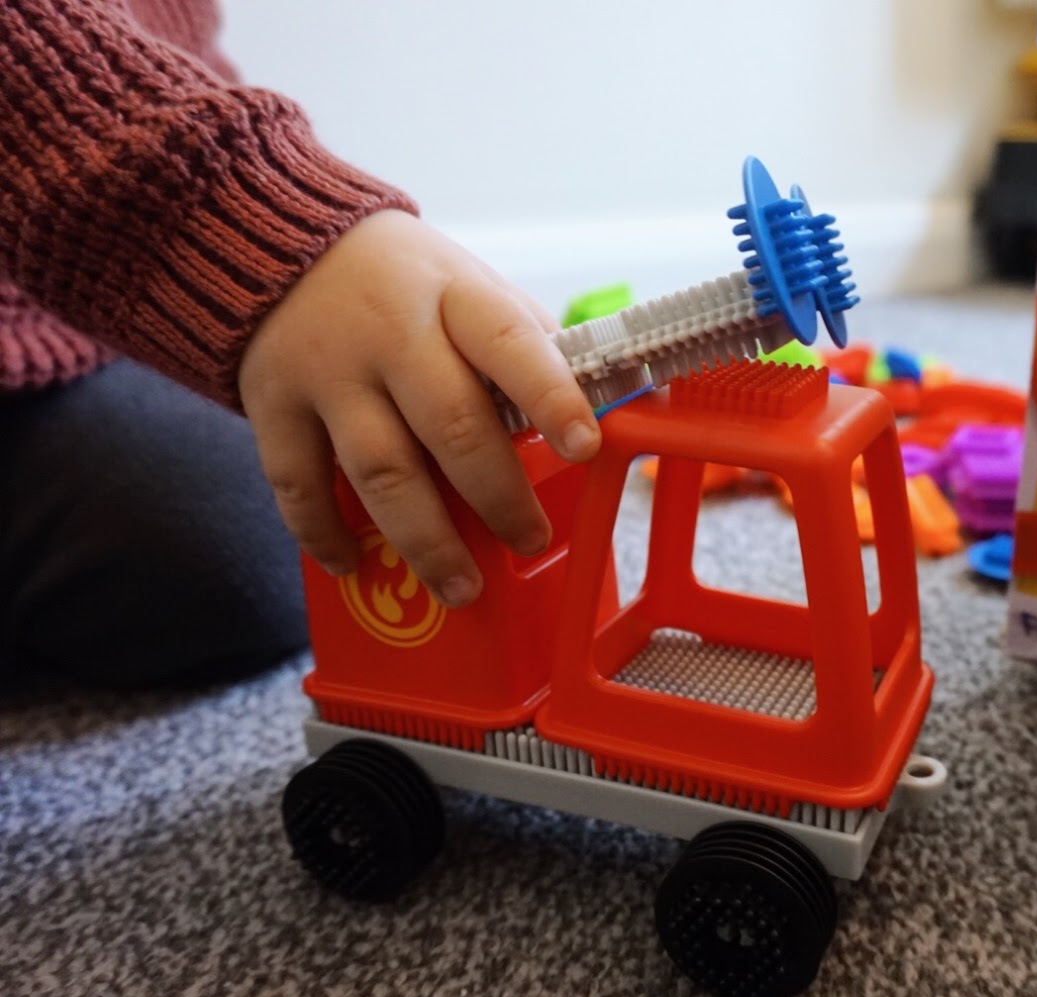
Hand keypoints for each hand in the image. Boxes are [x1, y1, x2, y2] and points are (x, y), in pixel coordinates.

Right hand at [238, 209, 598, 608]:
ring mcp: (327, 370)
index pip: (512, 343)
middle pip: (451, 424)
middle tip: (530, 541)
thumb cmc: (410, 288)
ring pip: (379, 469)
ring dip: (425, 539)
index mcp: (457, 298)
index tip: (585, 446)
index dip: (551, 397)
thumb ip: (541, 350)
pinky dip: (325, 533)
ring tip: (462, 586)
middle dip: (498, 496)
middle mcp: (391, 332)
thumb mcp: (477, 292)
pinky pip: (296, 482)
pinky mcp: (272, 403)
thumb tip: (640, 399)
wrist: (283, 246)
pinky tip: (355, 565)